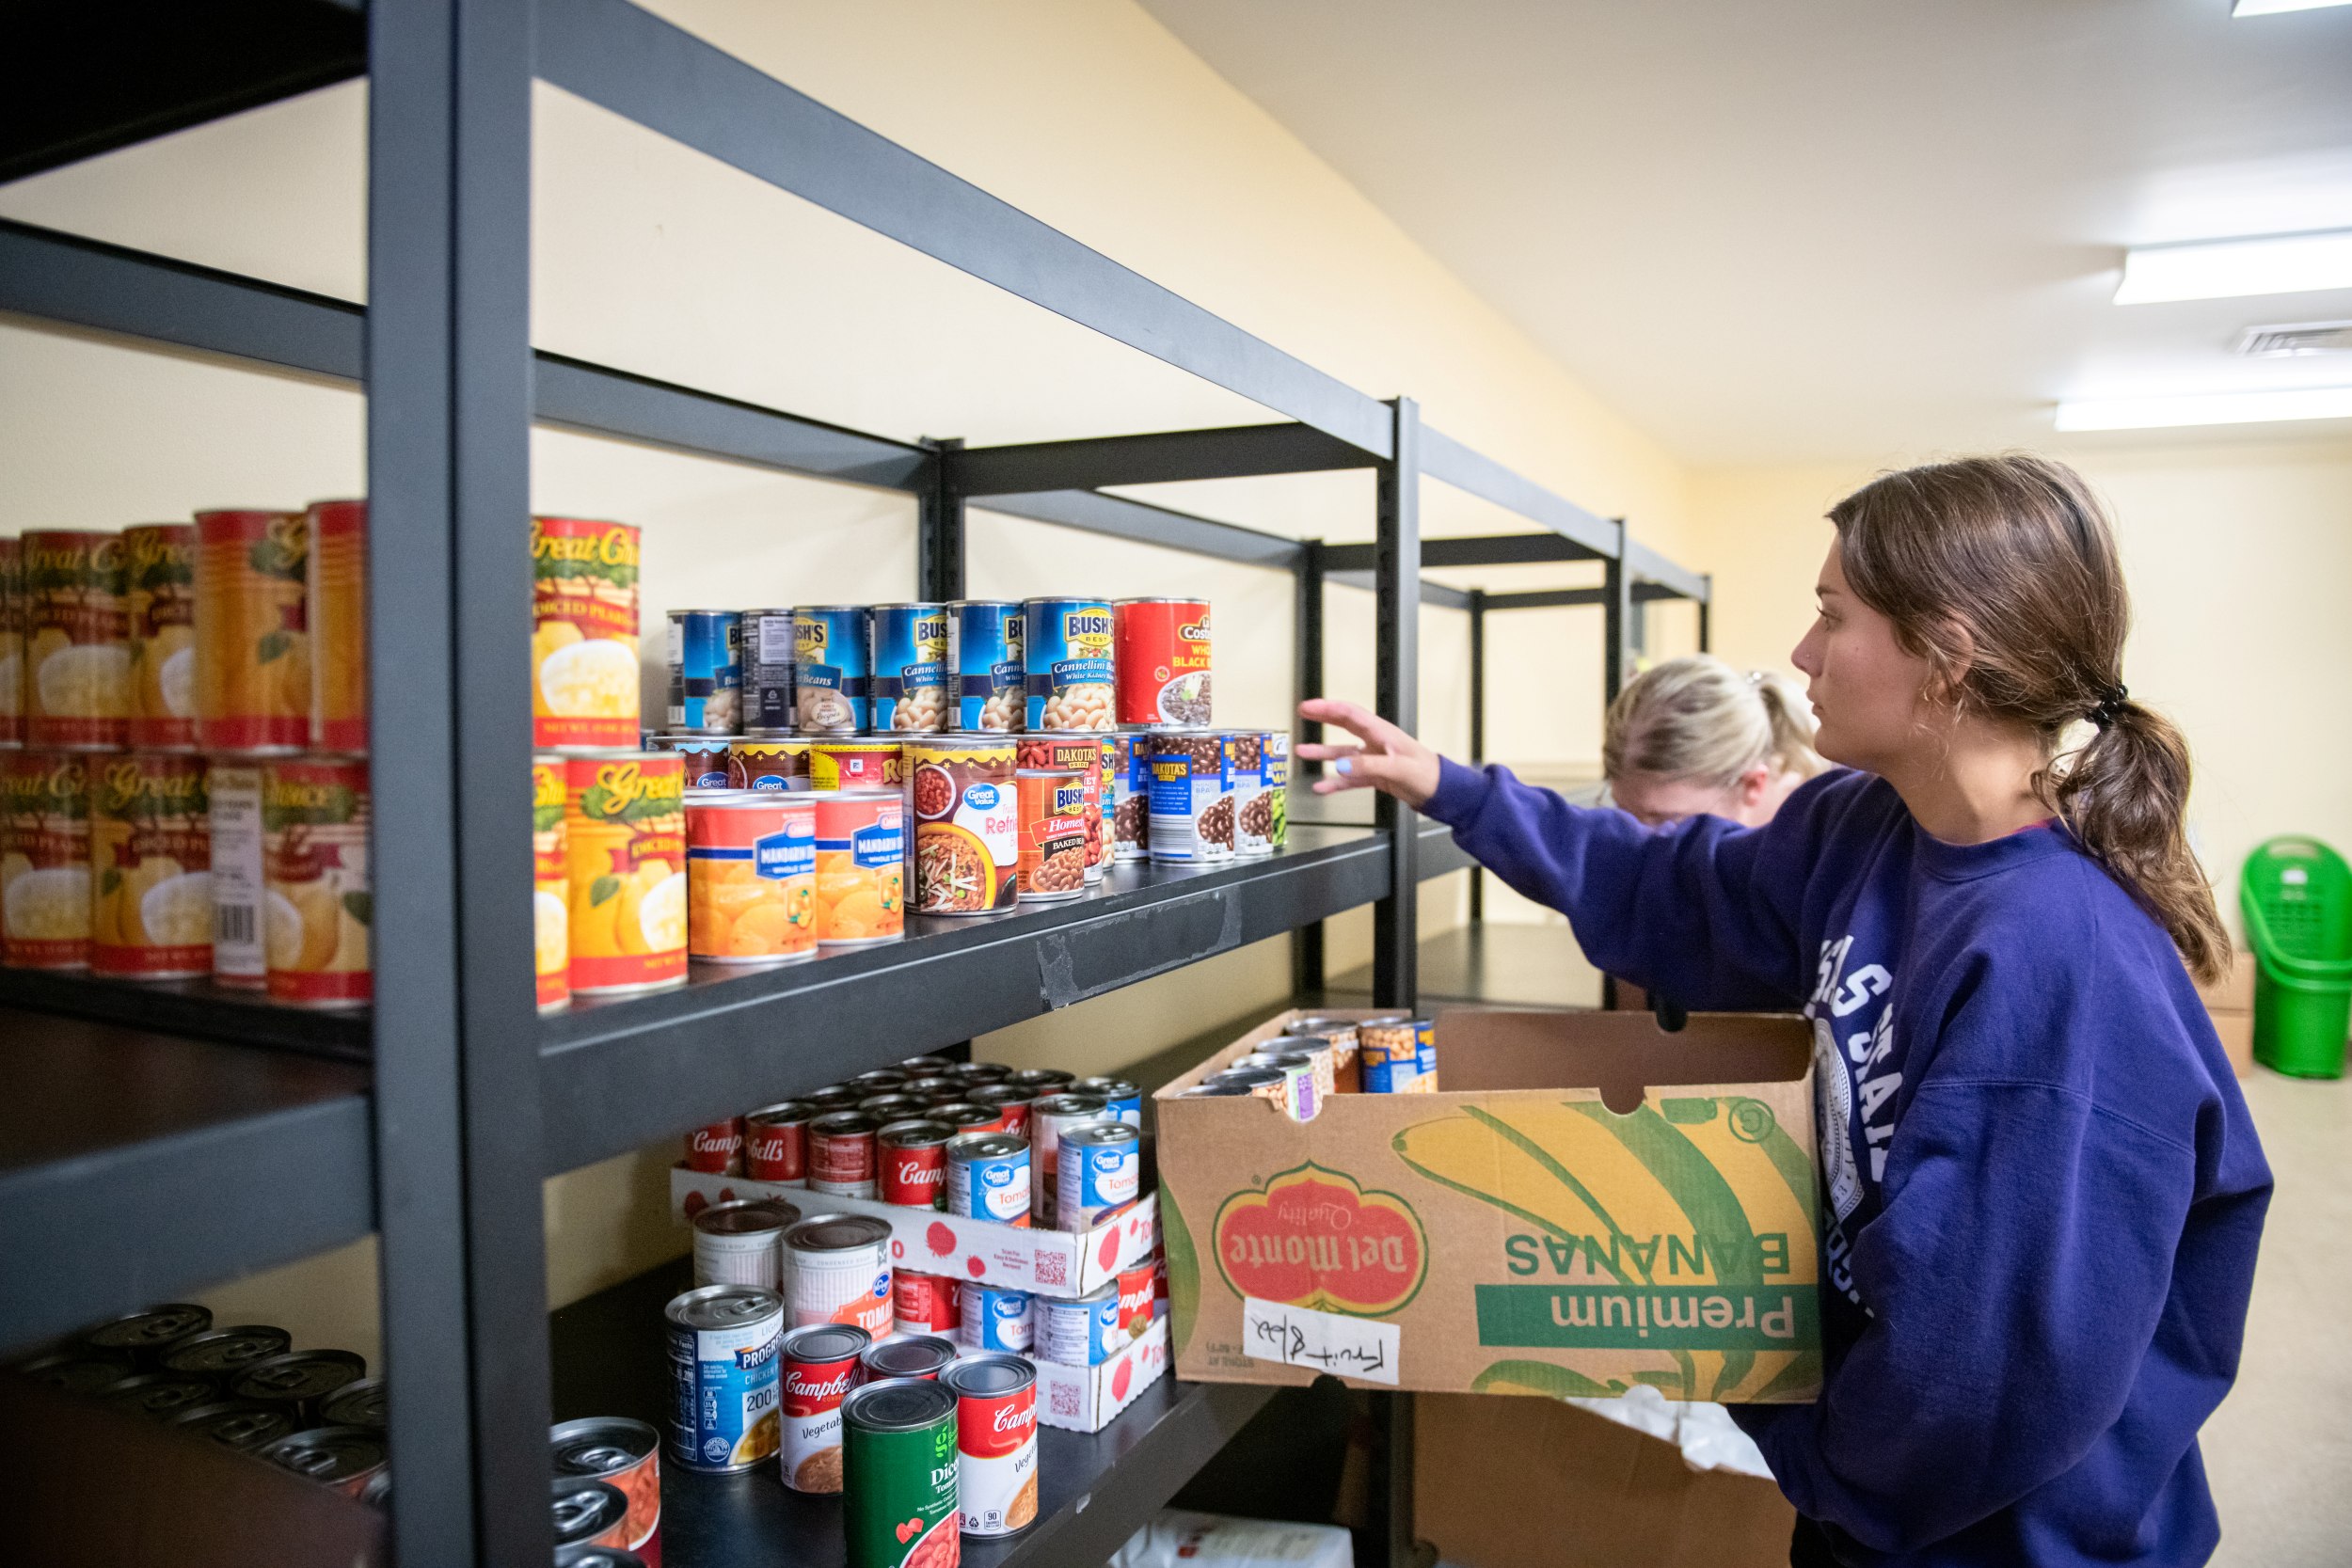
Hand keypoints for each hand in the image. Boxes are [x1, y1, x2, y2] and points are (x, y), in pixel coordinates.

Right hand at [1296, 699, 1442, 808]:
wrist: (1439, 792)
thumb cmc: (1426, 774)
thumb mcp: (1397, 768)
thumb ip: (1367, 766)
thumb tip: (1339, 767)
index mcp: (1382, 733)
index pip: (1350, 714)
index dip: (1327, 708)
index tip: (1308, 707)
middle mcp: (1375, 742)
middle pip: (1344, 726)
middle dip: (1322, 719)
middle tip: (1303, 713)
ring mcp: (1374, 759)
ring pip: (1342, 754)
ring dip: (1323, 753)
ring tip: (1302, 752)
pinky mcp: (1375, 775)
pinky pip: (1349, 777)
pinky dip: (1335, 782)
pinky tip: (1322, 787)